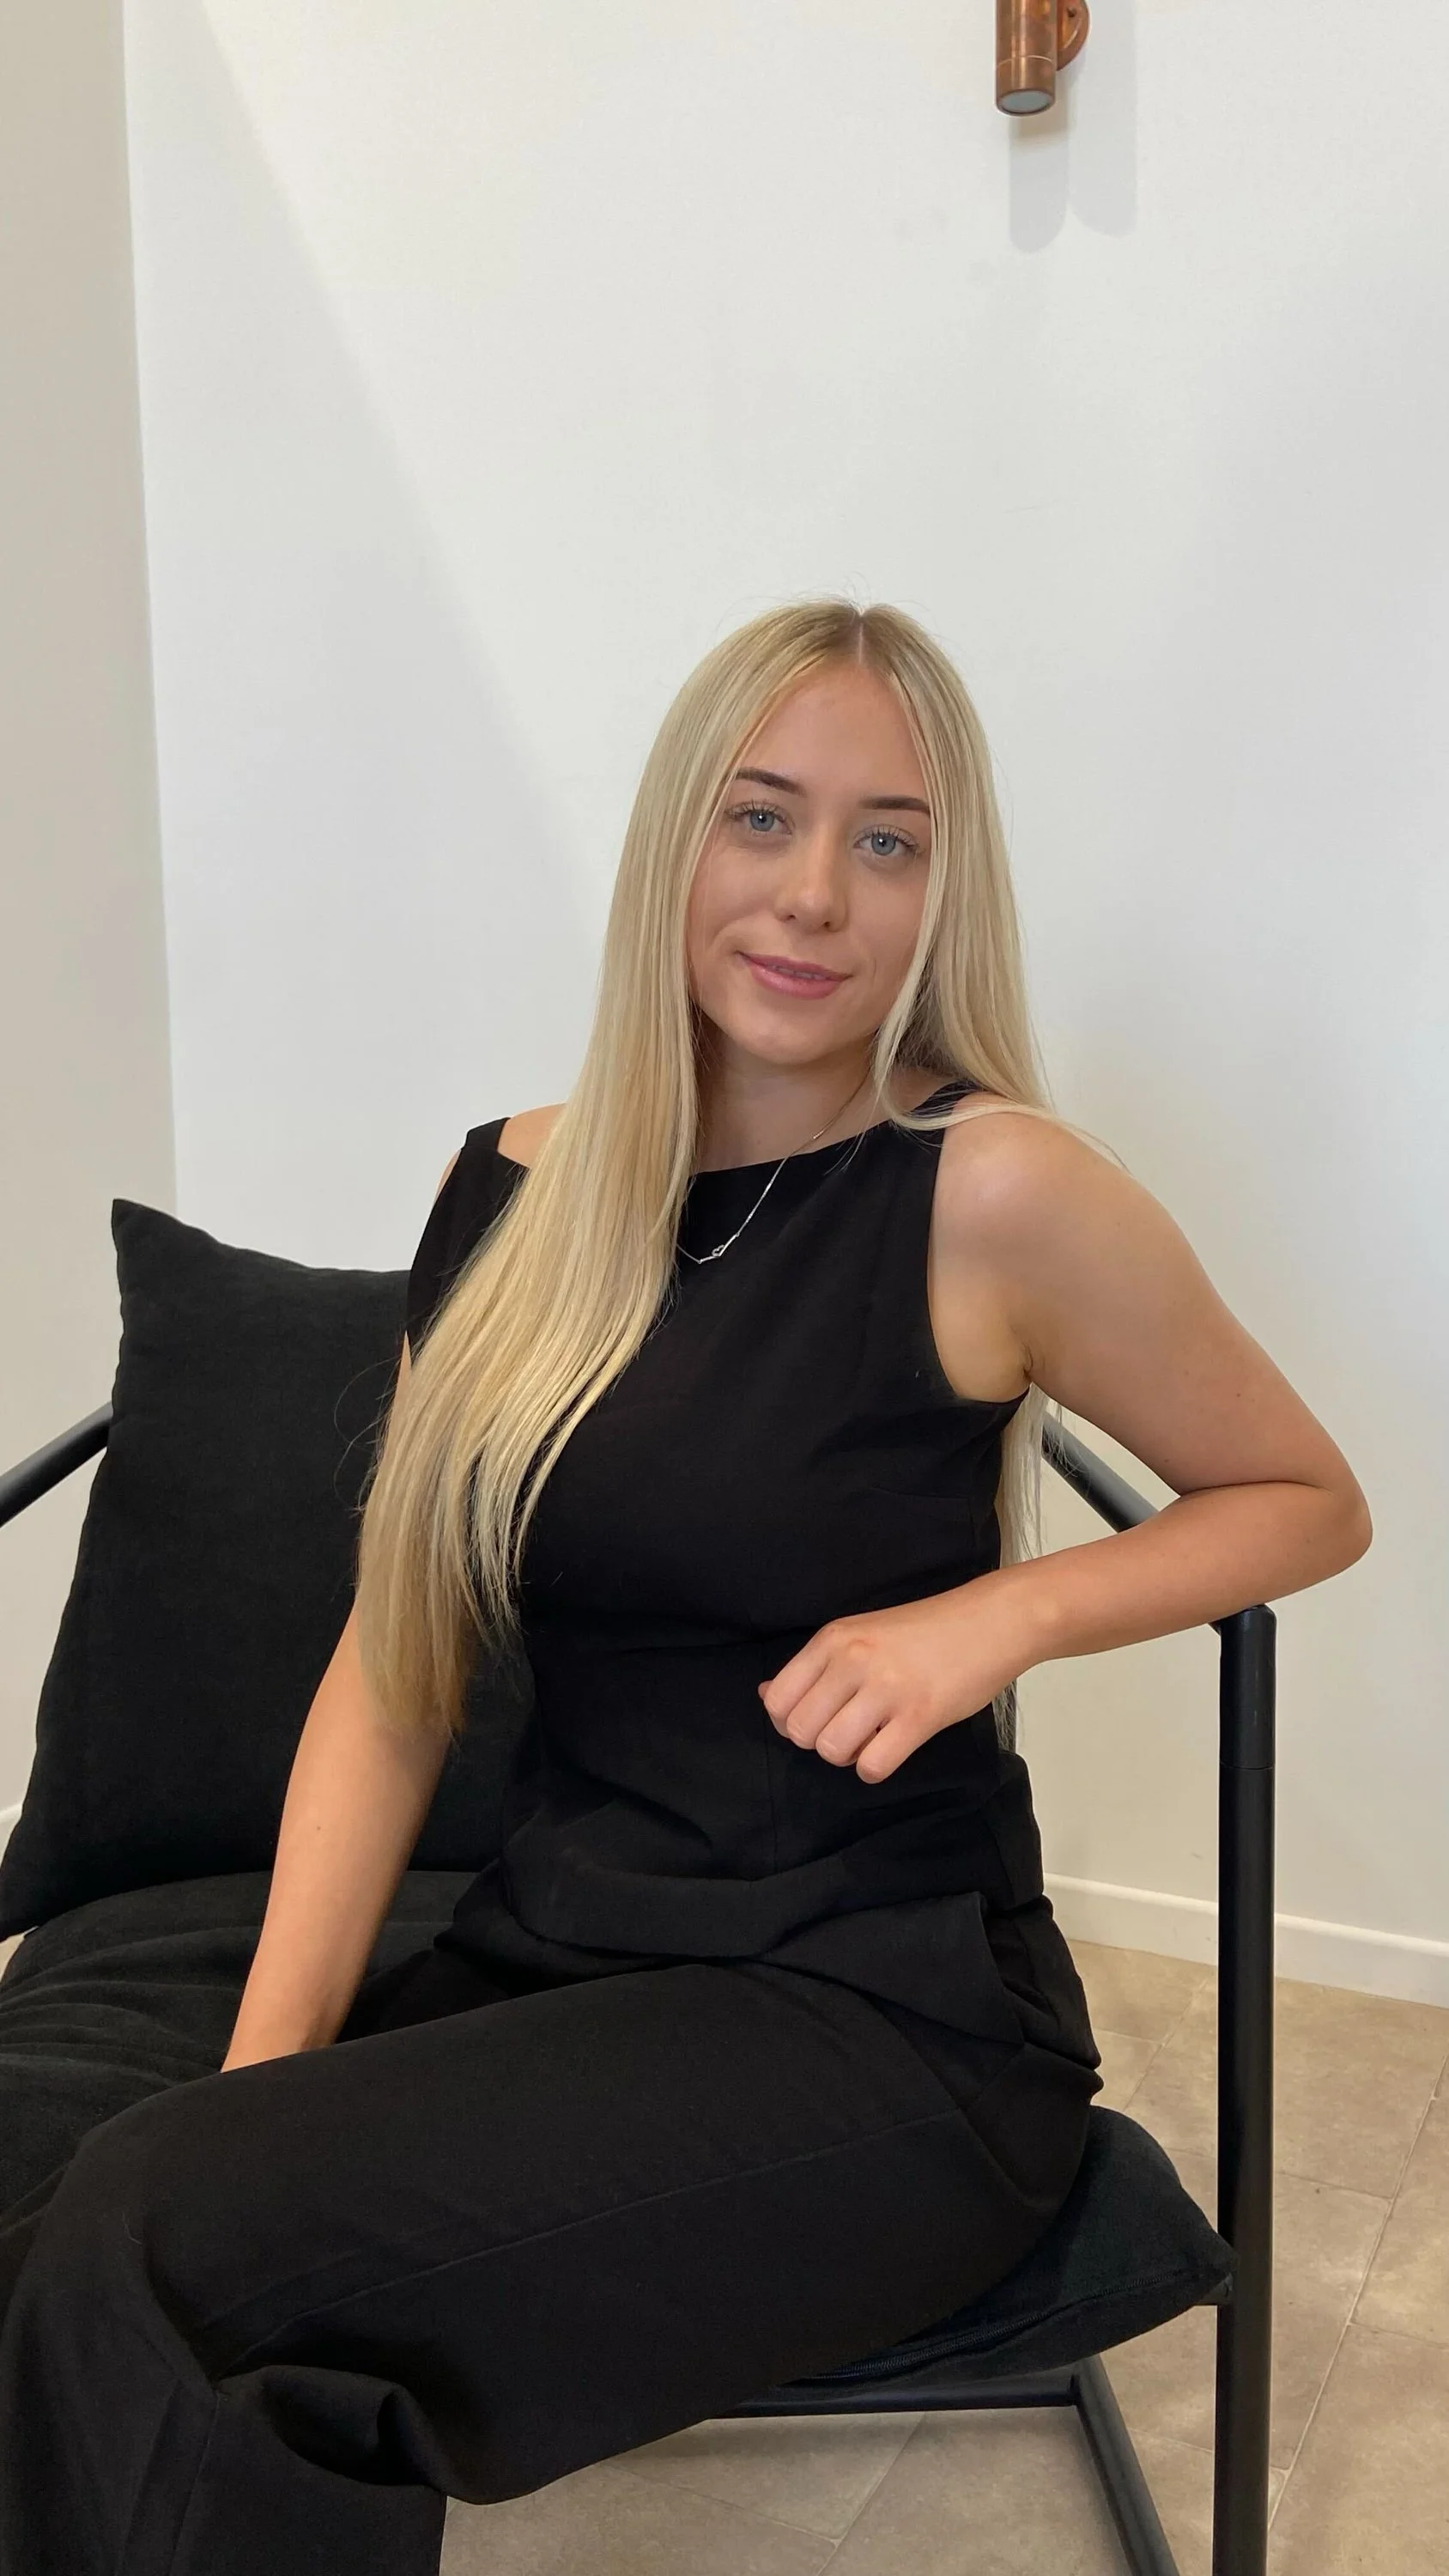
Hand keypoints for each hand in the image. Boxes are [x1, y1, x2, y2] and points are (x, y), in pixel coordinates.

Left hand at [758, 1578, 1034, 1783]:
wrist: (989, 1621)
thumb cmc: (924, 1630)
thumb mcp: (859, 1633)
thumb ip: (814, 1665)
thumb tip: (767, 1695)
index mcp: (833, 1638)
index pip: (778, 1699)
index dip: (790, 1722)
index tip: (818, 1718)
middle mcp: (853, 1660)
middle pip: (800, 1731)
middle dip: (819, 1741)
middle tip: (848, 1729)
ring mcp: (887, 1688)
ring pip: (832, 1750)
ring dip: (848, 1756)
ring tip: (870, 1737)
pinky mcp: (920, 1716)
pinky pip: (873, 1765)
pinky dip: (875, 1767)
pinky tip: (890, 1747)